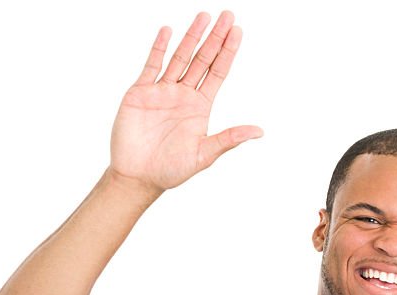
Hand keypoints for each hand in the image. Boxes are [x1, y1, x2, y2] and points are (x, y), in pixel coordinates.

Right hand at [109, 10, 262, 194]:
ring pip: (179, 57)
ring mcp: (162, 91)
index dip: (227, 52)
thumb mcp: (204, 155)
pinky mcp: (141, 92)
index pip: (217, 73)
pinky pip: (152, 65)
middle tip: (227, 15)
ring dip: (192, 37)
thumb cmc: (171, 170)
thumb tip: (259, 132)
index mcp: (200, 108)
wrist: (137, 176)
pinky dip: (159, 48)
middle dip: (214, 38)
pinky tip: (168, 31)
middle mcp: (183, 95)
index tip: (238, 32)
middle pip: (202, 60)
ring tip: (204, 16)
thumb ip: (229, 139)